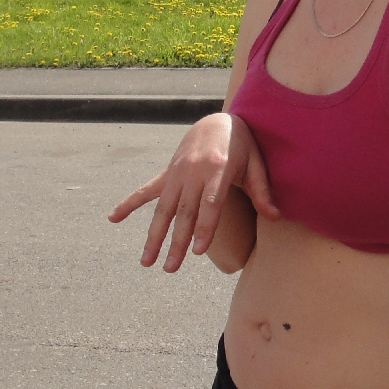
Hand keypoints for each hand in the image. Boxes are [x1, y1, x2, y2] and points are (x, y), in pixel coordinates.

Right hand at [108, 112, 277, 271]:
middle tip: (170, 268)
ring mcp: (177, 173)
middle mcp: (193, 172)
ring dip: (154, 235)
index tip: (198, 251)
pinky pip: (145, 190)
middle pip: (184, 212)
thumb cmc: (242, 144)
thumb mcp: (256, 164)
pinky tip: (113, 218)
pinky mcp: (168, 173)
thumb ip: (262, 191)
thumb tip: (276, 216)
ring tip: (147, 261)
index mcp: (218, 169)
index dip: (204, 227)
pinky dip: (128, 203)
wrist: (218, 120)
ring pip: (163, 208)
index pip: (210, 204)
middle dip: (176, 242)